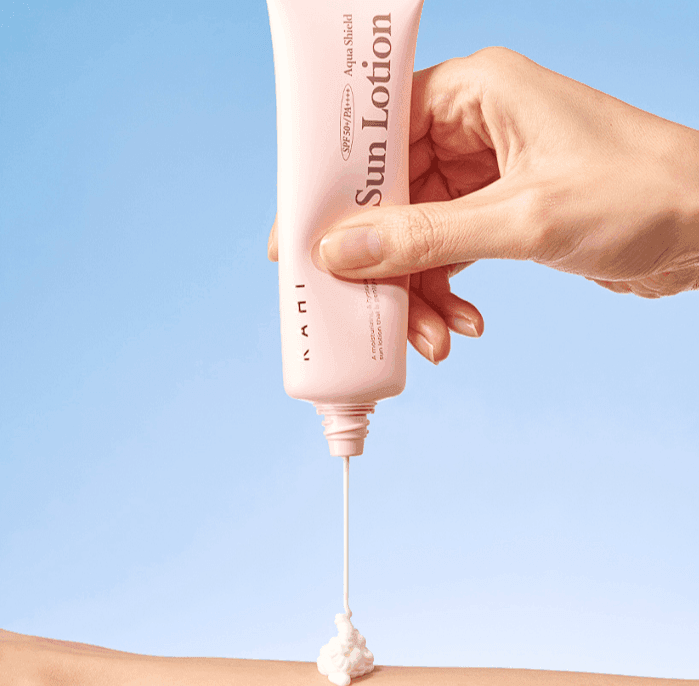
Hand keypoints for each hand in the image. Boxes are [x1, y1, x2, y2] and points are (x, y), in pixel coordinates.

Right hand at [269, 48, 698, 362]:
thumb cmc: (641, 194)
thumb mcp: (522, 219)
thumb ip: (426, 237)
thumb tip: (342, 250)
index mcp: (473, 93)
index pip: (374, 132)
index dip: (332, 187)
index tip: (298, 238)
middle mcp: (470, 128)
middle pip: (389, 195)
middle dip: (382, 262)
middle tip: (368, 310)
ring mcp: (481, 174)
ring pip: (415, 234)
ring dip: (417, 291)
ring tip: (434, 336)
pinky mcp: (496, 213)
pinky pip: (445, 253)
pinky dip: (446, 293)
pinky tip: (463, 324)